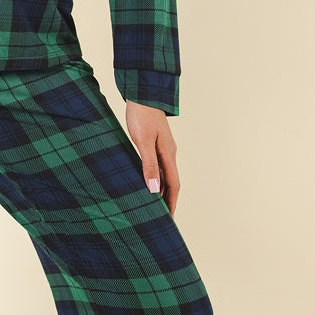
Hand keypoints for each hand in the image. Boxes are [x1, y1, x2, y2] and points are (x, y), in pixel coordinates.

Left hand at [124, 100, 179, 215]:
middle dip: (168, 201)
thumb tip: (155, 189)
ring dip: (161, 190)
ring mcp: (163, 148)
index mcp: (168, 154)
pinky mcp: (155, 143)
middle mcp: (169, 153)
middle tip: (162, 219)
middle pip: (171, 182)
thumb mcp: (143, 142)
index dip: (171, 203)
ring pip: (164, 175)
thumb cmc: (141, 116)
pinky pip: (157, 166)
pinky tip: (146, 183)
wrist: (142, 94)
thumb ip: (149, 165)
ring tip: (154, 206)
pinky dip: (154, 178)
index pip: (174, 185)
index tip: (169, 220)